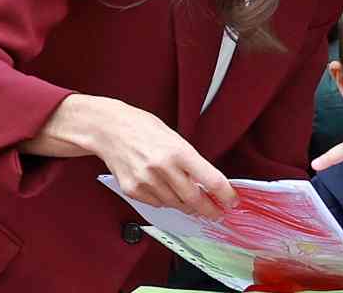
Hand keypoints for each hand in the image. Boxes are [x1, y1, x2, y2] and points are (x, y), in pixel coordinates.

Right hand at [86, 99, 238, 218]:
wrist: (110, 130)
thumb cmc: (144, 129)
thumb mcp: (175, 138)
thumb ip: (191, 161)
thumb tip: (208, 184)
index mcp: (179, 151)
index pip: (210, 179)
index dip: (225, 194)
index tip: (232, 202)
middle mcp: (163, 168)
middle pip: (194, 199)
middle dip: (209, 209)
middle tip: (217, 213)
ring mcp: (146, 181)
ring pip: (176, 205)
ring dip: (187, 206)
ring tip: (191, 201)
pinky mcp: (133, 190)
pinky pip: (157, 204)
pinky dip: (166, 201)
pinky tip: (165, 190)